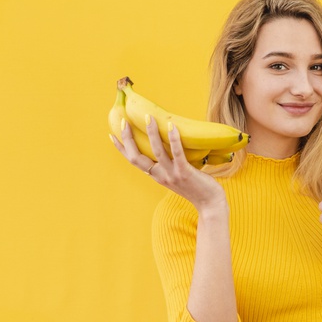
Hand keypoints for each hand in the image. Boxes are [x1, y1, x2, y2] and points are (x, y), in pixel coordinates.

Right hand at [110, 116, 225, 211]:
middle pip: (137, 157)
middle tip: (123, 121)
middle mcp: (160, 175)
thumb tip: (170, 144)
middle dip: (128, 139)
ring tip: (148, 118)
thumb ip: (170, 164)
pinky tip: (171, 126)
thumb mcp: (177, 176)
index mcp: (157, 176)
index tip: (112, 135)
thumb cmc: (197, 188)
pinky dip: (173, 139)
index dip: (122, 148)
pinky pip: (177, 153)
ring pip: (156, 151)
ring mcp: (172, 174)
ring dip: (151, 133)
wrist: (210, 204)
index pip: (133, 161)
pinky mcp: (185, 172)